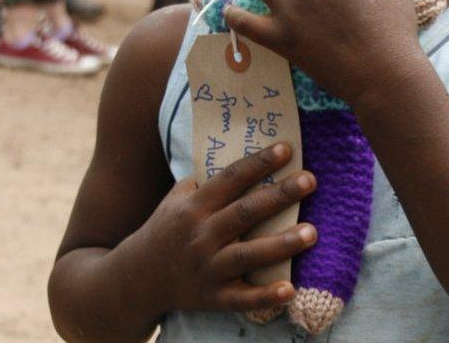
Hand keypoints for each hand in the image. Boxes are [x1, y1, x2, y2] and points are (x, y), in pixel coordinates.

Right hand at [127, 144, 316, 314]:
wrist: (136, 279)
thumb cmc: (167, 229)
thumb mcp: (177, 197)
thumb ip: (207, 179)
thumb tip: (246, 152)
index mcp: (195, 206)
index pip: (231, 178)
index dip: (259, 163)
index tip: (286, 148)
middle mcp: (201, 235)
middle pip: (245, 212)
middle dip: (280, 195)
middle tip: (310, 179)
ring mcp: (207, 268)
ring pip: (248, 255)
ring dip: (281, 244)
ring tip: (312, 232)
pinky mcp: (212, 298)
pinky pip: (241, 299)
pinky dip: (265, 296)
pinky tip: (290, 289)